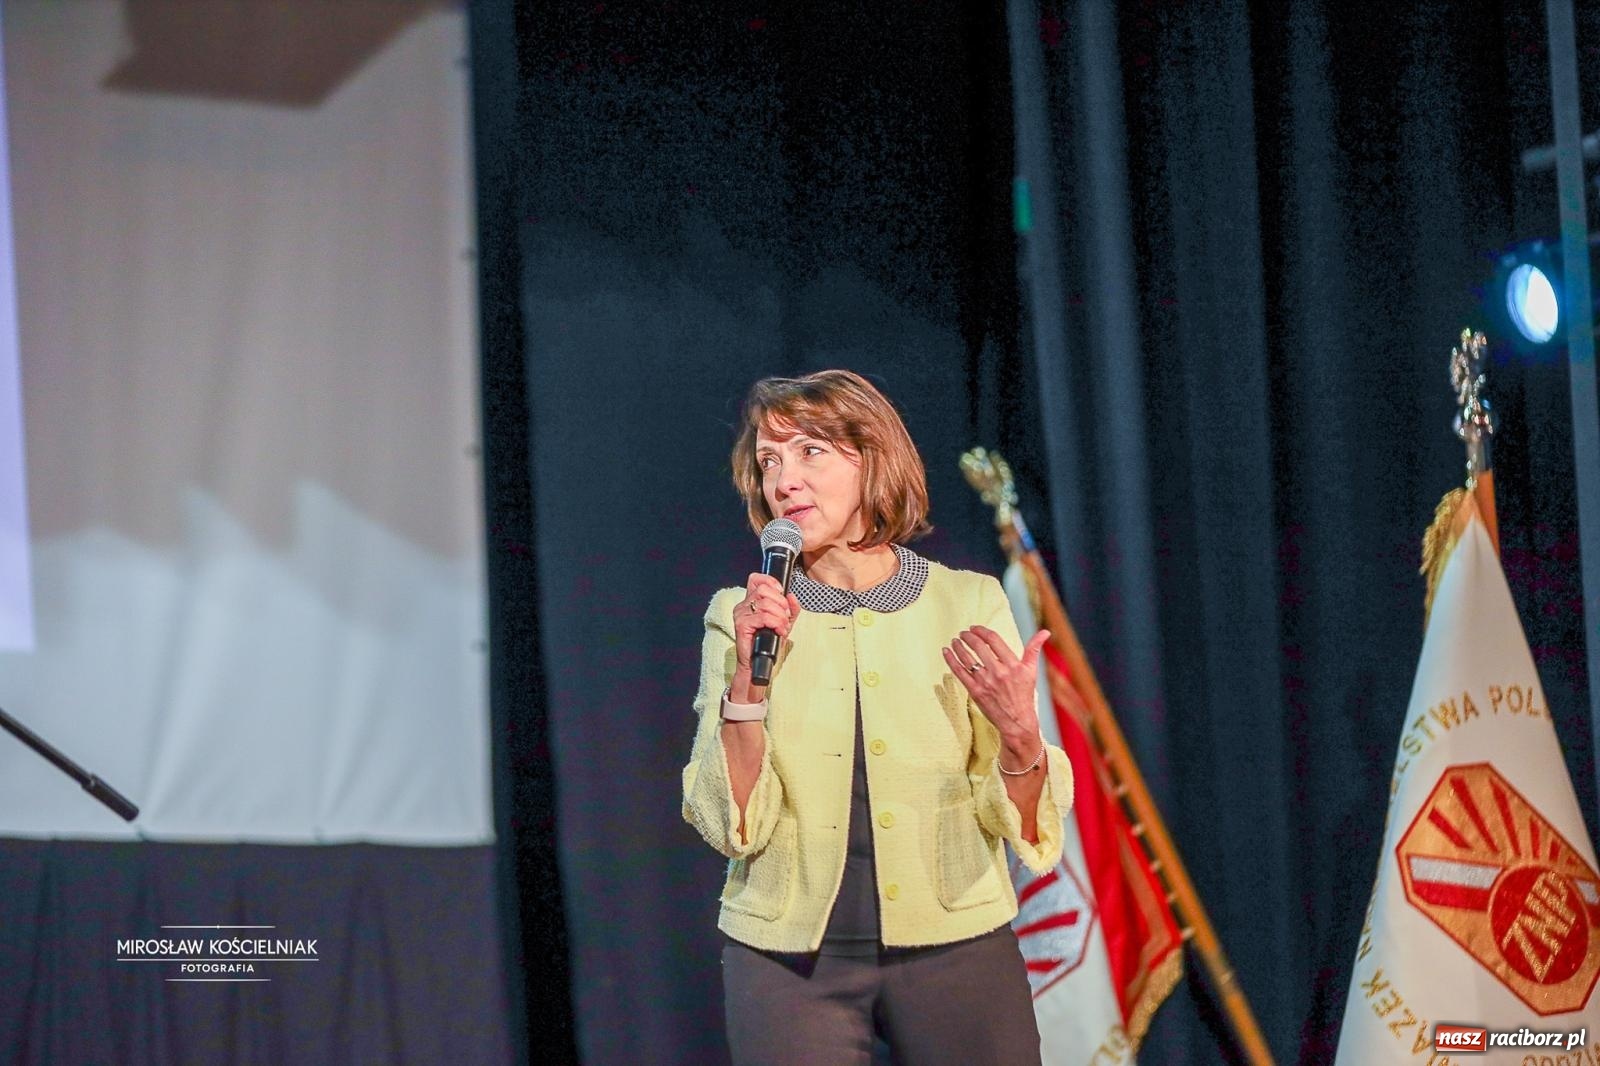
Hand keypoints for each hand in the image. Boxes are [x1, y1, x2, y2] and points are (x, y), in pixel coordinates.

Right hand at [731, 573, 801, 688]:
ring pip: (765, 603)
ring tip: (783, 627)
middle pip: (764, 589)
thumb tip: (792, 596)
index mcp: (750, 602)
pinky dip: (776, 623)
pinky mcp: (741, 625)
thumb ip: (791, 609)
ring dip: (780, 616)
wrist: (758, 663)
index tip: (782, 595)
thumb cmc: (768, 643)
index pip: (756, 579)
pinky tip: (779, 631)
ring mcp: (740, 614)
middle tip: (785, 616)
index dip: (771, 582)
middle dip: (781, 602)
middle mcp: (743, 605)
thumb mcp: (784, 622)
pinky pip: (763, 617)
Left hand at [942, 626, 1049, 743]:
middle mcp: (999, 672)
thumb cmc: (1024, 695)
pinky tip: (946, 652)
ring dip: (958, 646)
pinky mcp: (975, 691)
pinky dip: (951, 660)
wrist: (1017, 721)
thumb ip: (1034, 649)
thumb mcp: (1032, 671)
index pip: (993, 640)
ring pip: (967, 658)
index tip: (975, 628)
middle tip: (963, 633)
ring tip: (955, 640)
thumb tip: (1045, 632)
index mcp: (1013, 665)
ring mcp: (986, 682)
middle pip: (978, 647)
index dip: (981, 631)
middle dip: (968, 637)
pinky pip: (960, 672)